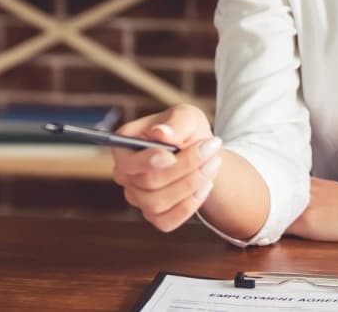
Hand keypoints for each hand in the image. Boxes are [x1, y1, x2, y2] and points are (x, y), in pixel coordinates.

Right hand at [111, 104, 224, 232]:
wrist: (202, 154)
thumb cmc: (188, 132)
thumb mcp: (187, 117)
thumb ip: (176, 122)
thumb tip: (161, 133)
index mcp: (124, 146)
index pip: (128, 161)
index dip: (147, 161)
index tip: (171, 155)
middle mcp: (125, 174)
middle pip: (148, 181)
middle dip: (183, 167)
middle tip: (210, 150)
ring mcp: (137, 197)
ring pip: (157, 203)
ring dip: (190, 185)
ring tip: (213, 164)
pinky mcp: (153, 216)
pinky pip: (167, 221)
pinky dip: (189, 205)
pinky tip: (205, 186)